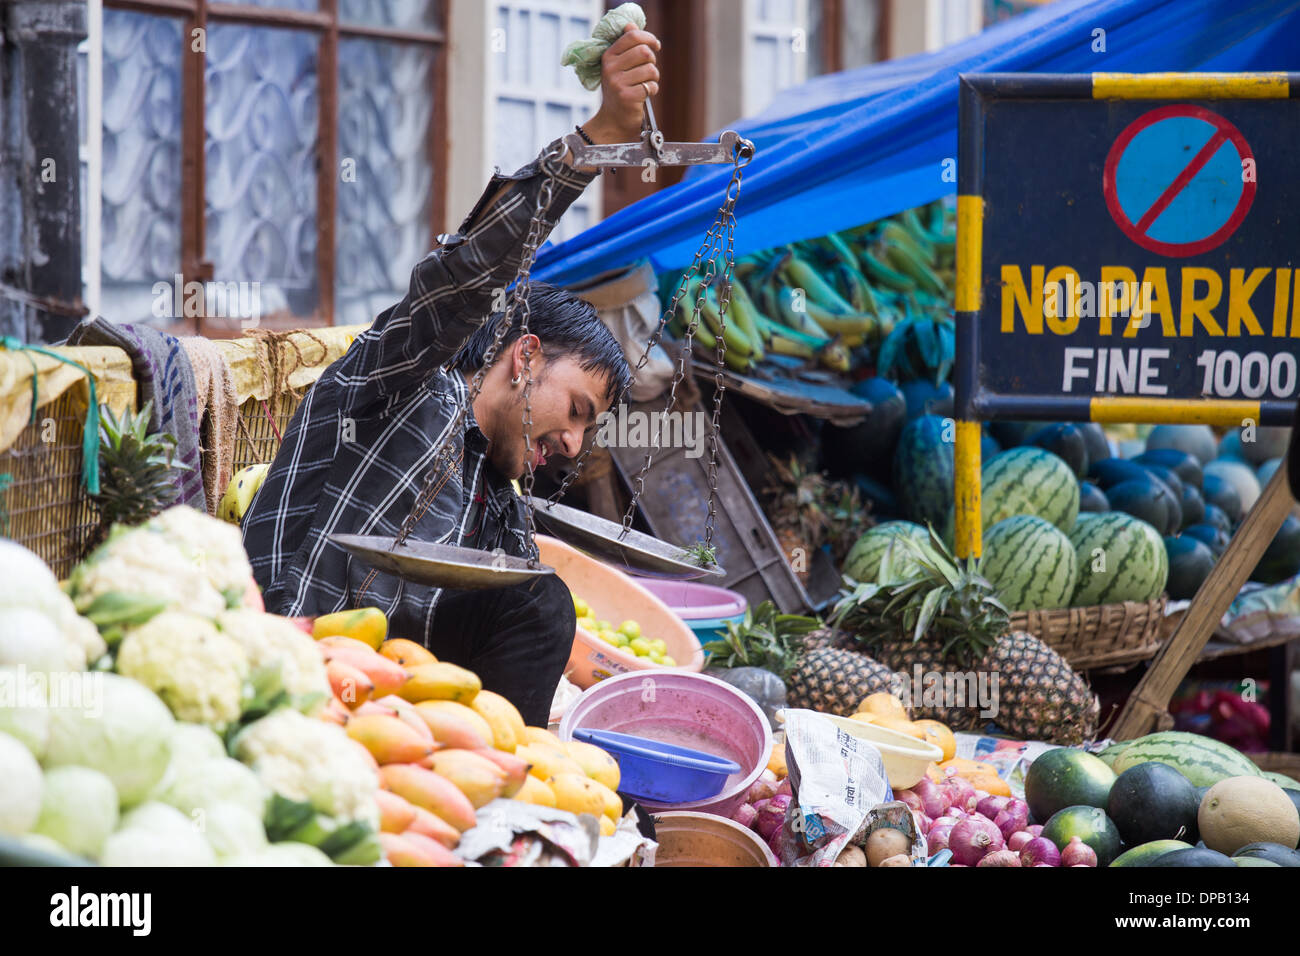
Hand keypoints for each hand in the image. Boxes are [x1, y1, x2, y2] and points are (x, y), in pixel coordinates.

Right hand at [583, 25, 660, 144]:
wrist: (613, 119)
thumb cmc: (620, 89)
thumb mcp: (618, 66)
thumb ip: (626, 46)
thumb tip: (631, 25)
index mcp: (609, 56)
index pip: (632, 36)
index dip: (649, 38)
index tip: (656, 46)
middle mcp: (611, 68)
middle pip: (644, 52)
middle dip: (652, 61)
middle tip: (648, 71)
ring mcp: (618, 83)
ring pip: (650, 70)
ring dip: (653, 78)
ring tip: (645, 84)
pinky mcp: (627, 97)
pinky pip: (651, 86)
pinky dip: (652, 90)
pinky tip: (644, 95)